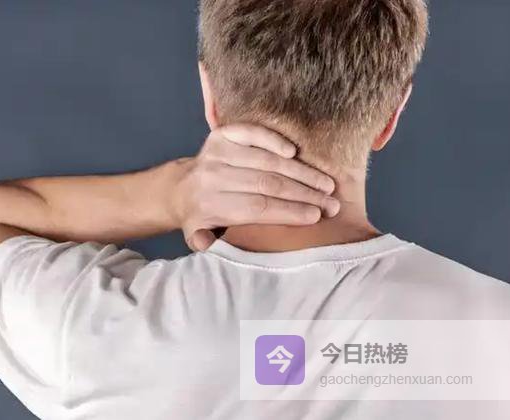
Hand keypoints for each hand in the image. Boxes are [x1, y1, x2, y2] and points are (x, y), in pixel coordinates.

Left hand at [171, 123, 339, 250]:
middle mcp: (213, 176)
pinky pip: (252, 133)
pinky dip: (273, 140)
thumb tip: (210, 244)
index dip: (289, 211)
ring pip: (266, 161)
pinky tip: (294, 153)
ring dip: (300, 172)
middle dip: (304, 194)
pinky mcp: (221, 135)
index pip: (257, 207)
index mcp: (210, 204)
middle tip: (331, 203)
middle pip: (267, 184)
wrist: (178, 189)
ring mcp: (217, 152)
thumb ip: (206, 243)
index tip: (316, 217)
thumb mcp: (198, 236)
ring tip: (325, 184)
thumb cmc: (201, 217)